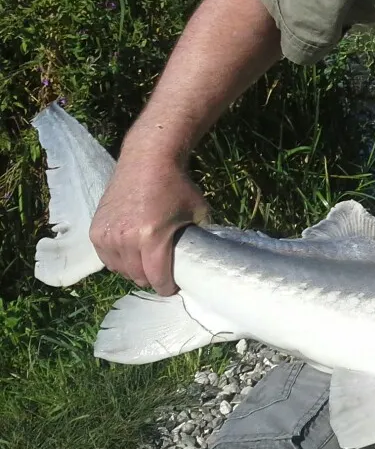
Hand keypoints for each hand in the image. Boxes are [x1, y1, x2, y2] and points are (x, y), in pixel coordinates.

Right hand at [89, 152, 208, 295]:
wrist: (148, 160)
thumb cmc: (177, 186)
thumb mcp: (199, 212)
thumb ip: (201, 236)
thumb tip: (206, 256)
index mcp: (151, 237)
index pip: (156, 277)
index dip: (166, 287)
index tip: (173, 287)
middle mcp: (125, 239)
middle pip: (137, 276)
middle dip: (151, 279)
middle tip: (161, 275)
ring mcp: (107, 235)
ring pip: (120, 269)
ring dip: (133, 271)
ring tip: (146, 264)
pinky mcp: (96, 230)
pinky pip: (106, 257)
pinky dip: (118, 260)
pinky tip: (130, 255)